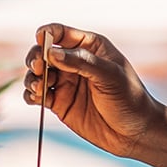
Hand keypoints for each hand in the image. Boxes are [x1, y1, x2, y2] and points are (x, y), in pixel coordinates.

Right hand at [24, 24, 163, 159]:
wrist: (135, 133)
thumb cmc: (130, 99)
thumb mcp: (110, 76)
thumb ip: (81, 62)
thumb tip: (52, 53)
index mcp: (89, 46)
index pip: (60, 33)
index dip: (47, 34)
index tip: (41, 41)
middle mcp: (74, 62)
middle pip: (43, 52)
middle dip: (36, 58)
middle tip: (39, 68)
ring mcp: (65, 82)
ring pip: (36, 74)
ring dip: (31, 78)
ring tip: (40, 87)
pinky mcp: (59, 103)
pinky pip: (36, 95)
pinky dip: (31, 94)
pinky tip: (37, 98)